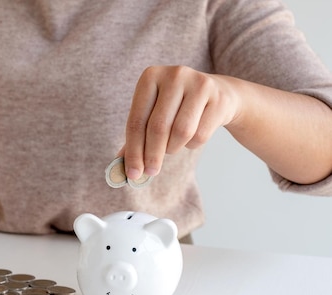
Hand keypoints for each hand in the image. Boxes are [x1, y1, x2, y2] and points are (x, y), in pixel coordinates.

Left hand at [121, 65, 239, 179]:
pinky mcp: (219, 98)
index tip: (133, 174)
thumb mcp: (153, 113)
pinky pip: (200, 135)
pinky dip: (191, 145)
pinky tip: (191, 137)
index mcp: (150, 76)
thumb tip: (121, 166)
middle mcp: (174, 75)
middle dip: (152, 155)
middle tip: (150, 172)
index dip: (133, 151)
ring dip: (173, 148)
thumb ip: (136, 136)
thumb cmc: (176, 106)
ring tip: (172, 147)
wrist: (219, 93)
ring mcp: (199, 84)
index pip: (136, 121)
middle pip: (158, 127)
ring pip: (181, 132)